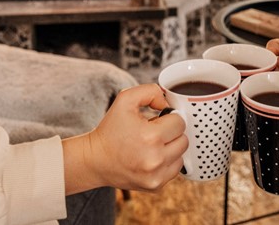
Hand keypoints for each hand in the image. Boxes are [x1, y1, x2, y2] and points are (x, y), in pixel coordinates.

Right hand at [63, 84, 187, 193]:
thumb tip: (168, 102)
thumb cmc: (110, 129)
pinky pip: (174, 170)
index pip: (180, 122)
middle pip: (184, 140)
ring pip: (181, 156)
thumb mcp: (125, 99)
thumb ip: (150, 91)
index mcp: (150, 137)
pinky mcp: (155, 186)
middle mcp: (155, 159)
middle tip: (155, 132)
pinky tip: (152, 157)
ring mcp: (156, 176)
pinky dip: (167, 162)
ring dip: (171, 148)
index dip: (169, 117)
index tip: (158, 120)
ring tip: (152, 145)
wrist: (95, 160)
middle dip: (171, 133)